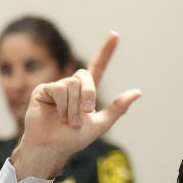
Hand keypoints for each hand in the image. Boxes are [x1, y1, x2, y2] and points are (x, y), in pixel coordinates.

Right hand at [13, 32, 141, 179]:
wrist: (53, 148)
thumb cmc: (74, 139)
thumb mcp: (100, 124)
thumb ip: (118, 108)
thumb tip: (138, 92)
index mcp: (86, 92)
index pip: (98, 66)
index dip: (106, 51)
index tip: (115, 34)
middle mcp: (72, 86)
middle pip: (86, 76)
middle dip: (89, 96)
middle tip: (85, 114)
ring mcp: (57, 86)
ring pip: (73, 85)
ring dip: (74, 107)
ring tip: (69, 122)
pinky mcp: (44, 90)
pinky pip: (60, 89)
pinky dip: (64, 106)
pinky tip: (58, 117)